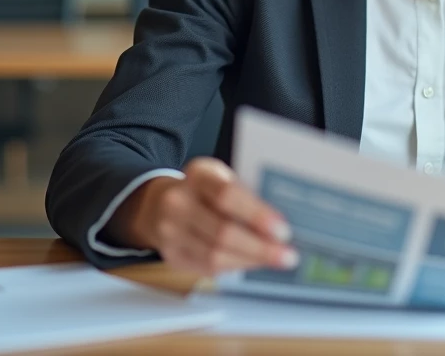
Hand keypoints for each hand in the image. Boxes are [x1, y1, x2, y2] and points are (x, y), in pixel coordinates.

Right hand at [115, 157, 297, 276]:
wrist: (157, 204)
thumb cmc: (202, 190)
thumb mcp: (220, 178)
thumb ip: (244, 193)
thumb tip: (281, 221)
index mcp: (197, 175)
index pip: (227, 195)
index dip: (257, 215)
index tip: (282, 230)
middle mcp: (178, 202)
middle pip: (222, 232)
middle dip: (260, 247)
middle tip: (287, 255)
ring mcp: (170, 231)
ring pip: (214, 255)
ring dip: (250, 261)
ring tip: (275, 260)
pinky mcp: (171, 255)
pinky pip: (207, 268)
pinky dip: (235, 267)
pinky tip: (253, 264)